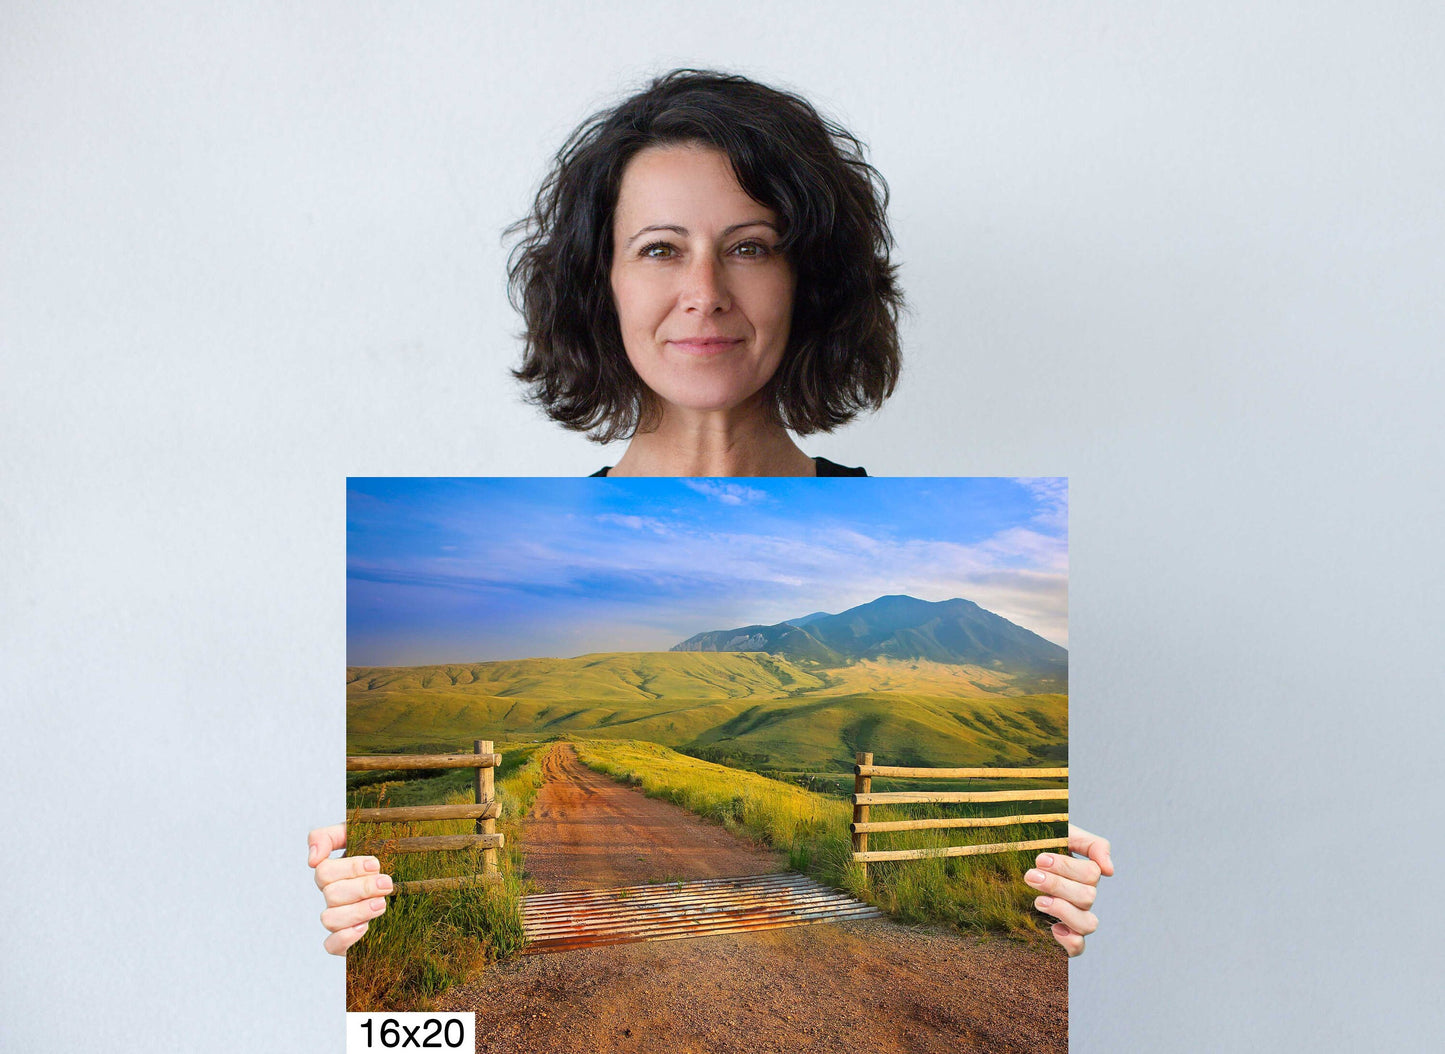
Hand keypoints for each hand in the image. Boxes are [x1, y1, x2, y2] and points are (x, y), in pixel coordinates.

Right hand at [308, 823, 392, 954]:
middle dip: (362, 888)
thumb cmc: (384, 855)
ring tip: (382, 904)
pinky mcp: (346, 941)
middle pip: (331, 894)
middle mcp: (333, 896)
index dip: (349, 868)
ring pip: (329, 919)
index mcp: (334, 872)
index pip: (324, 870)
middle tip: (386, 883)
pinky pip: (331, 945)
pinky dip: (345, 937)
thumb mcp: (360, 836)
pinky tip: (365, 928)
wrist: (411, 882)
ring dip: (357, 911)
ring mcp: (339, 918)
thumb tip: (312, 859)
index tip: (375, 864)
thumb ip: (331, 836)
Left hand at [1027, 823, 1113, 955]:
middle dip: (1057, 885)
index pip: (1091, 873)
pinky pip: (1078, 947)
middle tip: (1030, 876)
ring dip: (1063, 910)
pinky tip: (1052, 928)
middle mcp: (1081, 897)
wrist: (1005, 860)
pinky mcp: (1061, 937)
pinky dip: (1069, 940)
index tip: (1039, 859)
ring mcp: (1072, 919)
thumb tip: (1109, 870)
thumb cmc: (1033, 845)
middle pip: (1087, 897)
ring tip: (1038, 901)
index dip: (1067, 868)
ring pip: (1088, 923)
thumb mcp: (1062, 835)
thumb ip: (1091, 844)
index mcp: (1083, 874)